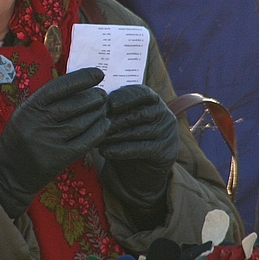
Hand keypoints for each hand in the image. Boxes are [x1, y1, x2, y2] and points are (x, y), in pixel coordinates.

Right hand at [0, 67, 109, 218]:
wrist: (7, 170)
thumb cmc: (21, 136)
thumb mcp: (26, 113)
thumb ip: (48, 100)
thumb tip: (80, 84)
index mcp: (29, 107)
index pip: (59, 86)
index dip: (81, 78)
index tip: (98, 74)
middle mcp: (37, 122)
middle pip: (74, 105)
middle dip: (93, 97)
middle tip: (102, 95)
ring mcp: (48, 141)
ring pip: (82, 122)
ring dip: (98, 113)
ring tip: (104, 109)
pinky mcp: (58, 158)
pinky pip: (85, 142)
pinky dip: (99, 131)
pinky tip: (105, 125)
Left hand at [98, 85, 177, 215]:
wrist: (140, 166)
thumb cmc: (125, 134)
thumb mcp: (119, 118)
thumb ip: (112, 109)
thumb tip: (92, 102)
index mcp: (153, 100)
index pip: (141, 92)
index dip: (125, 96)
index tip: (109, 103)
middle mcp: (164, 114)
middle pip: (137, 113)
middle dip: (113, 119)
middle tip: (93, 124)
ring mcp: (167, 133)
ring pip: (137, 131)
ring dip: (113, 135)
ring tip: (94, 138)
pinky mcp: (166, 152)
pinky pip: (141, 149)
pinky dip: (121, 150)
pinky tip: (104, 151)